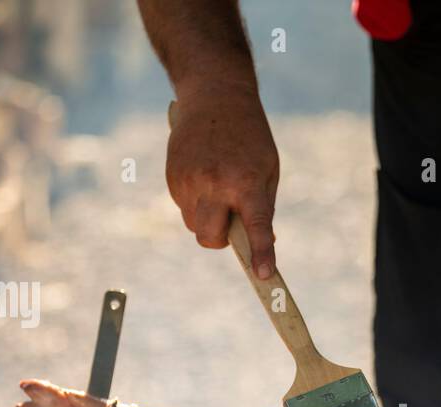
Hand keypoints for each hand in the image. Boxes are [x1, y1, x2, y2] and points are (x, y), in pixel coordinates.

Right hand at [167, 84, 279, 277]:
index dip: (261, 253)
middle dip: (220, 241)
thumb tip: (261, 245)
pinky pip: (183, 207)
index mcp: (246, 182)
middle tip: (231, 227)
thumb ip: (263, 208)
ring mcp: (190, 180)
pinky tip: (203, 177)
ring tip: (218, 189)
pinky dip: (195, 203)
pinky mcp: (172, 176)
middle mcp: (215, 184)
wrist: (216, 96)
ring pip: (194, 225)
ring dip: (207, 220)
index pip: (255, 227)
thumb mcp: (267, 170)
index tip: (265, 275)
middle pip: (210, 238)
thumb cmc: (250, 137)